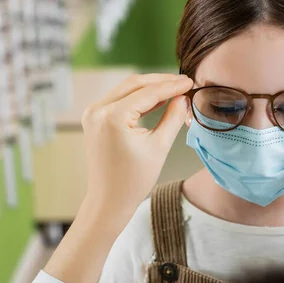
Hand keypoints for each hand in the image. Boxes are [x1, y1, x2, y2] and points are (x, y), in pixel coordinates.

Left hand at [82, 73, 192, 211]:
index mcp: (112, 117)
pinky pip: (118, 100)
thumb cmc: (133, 180)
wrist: (109, 200)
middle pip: (134, 84)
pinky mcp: (93, 119)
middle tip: (183, 82)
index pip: (148, 92)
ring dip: (149, 88)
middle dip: (160, 82)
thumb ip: (173, 117)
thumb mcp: (160, 147)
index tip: (190, 82)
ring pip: (126, 89)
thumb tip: (183, 98)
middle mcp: (98, 110)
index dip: (172, 86)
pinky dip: (137, 98)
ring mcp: (93, 114)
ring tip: (173, 89)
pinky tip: (156, 99)